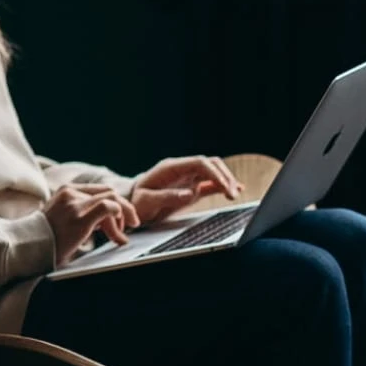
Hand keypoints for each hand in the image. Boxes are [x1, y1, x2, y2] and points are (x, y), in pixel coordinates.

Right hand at [46, 183, 140, 265]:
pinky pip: (109, 208)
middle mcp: (72, 193)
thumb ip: (82, 214)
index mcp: (67, 191)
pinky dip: (119, 220)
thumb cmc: (44, 238)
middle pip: (109, 192)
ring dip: (123, 218)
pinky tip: (119, 235)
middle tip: (132, 224)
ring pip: (112, 200)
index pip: (100, 190)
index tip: (121, 218)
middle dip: (124, 209)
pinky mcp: (80, 217)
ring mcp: (76, 204)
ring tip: (122, 236)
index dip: (115, 203)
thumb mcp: (62, 219)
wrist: (26, 246)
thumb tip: (107, 222)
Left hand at [129, 155, 244, 224]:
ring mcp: (188, 177)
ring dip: (226, 181)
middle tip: (232, 194)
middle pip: (210, 164)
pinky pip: (210, 184)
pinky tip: (235, 190)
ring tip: (234, 195)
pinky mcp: (191, 187)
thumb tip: (191, 193)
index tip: (224, 186)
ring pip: (214, 172)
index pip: (199, 163)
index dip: (214, 173)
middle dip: (224, 177)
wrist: (130, 202)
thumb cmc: (135, 201)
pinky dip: (223, 186)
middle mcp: (182, 169)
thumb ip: (167, 197)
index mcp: (171, 167)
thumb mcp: (146, 201)